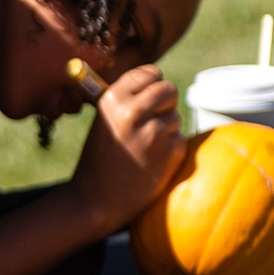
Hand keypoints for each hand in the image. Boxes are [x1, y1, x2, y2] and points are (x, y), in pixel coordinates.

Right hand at [63, 64, 187, 235]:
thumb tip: (156, 82)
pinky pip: (179, 140)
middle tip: (150, 123)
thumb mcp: (104, 121)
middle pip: (169, 90)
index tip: (147, 97)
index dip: (152, 85)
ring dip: (165, 131)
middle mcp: (133, 111)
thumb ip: (127, 100)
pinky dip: (169, 151)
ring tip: (143, 149)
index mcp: (113, 99)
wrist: (94, 201)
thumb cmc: (98, 160)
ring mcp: (153, 132)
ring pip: (175, 117)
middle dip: (164, 104)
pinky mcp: (170, 152)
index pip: (150, 73)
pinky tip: (150, 163)